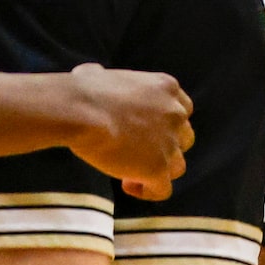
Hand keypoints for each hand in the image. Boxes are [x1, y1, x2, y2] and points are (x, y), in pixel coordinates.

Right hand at [64, 62, 192, 200]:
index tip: (144, 131)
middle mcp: (175, 113)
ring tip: (130, 173)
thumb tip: (94, 74)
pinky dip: (148, 191)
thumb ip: (107, 76)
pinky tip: (128, 186)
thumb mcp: (101, 73)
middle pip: (183, 139)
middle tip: (136, 153)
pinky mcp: (158, 168)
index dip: (165, 124)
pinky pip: (163, 190)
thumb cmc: (84, 90)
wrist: (81, 110)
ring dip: (158, 171)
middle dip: (164, 147)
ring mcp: (169, 142)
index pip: (182, 110)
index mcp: (166, 87)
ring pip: (177, 166)